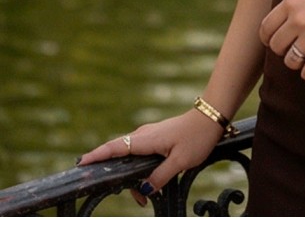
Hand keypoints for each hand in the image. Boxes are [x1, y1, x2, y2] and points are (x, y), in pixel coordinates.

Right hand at [77, 109, 222, 206]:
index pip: (114, 147)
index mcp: (145, 139)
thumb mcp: (180, 161)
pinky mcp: (155, 137)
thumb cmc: (197, 137)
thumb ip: (160, 176)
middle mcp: (143, 134)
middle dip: (118, 177)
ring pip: (130, 156)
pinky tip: (147, 181)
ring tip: (144, 197)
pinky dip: (138, 168)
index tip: (81, 163)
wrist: (211, 116)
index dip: (97, 156)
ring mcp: (149, 134)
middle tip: (137, 200)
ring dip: (132, 177)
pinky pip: (139, 153)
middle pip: (119, 155)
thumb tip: (143, 189)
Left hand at [259, 0, 304, 80]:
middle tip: (292, 49)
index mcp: (291, 2)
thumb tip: (282, 25)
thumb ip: (295, 7)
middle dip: (282, 50)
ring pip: (290, 60)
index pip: (266, 28)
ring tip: (302, 60)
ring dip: (295, 63)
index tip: (273, 42)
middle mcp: (298, 19)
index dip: (268, 38)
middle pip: (276, 46)